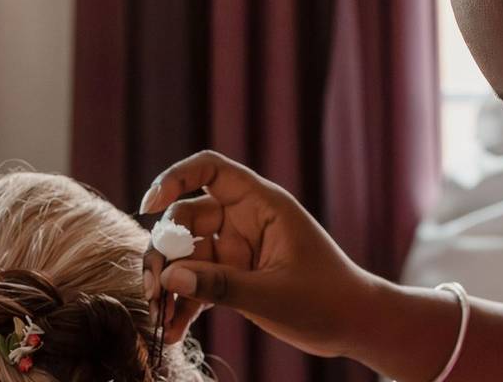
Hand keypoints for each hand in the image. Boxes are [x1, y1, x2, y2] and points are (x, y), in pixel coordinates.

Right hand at [139, 150, 374, 357]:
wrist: (353, 324)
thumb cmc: (326, 299)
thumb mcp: (273, 294)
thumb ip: (221, 286)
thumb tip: (169, 277)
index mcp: (262, 204)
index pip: (210, 169)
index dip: (175, 178)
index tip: (149, 207)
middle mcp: (245, 219)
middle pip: (186, 217)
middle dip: (164, 250)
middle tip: (152, 288)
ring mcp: (237, 248)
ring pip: (186, 253)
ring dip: (168, 282)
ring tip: (158, 316)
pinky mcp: (235, 276)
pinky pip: (199, 282)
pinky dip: (184, 303)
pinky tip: (173, 332)